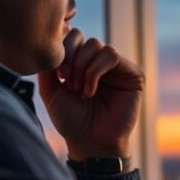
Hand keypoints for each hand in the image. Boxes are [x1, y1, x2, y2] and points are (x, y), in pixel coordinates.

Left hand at [37, 27, 144, 161]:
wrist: (90, 142)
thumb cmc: (71, 120)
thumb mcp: (51, 91)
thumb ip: (47, 66)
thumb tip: (51, 42)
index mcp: (82, 63)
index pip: (72, 37)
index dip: (63, 50)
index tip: (58, 75)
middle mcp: (100, 62)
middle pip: (84, 38)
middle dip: (71, 58)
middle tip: (66, 81)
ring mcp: (117, 68)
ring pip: (97, 45)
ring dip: (83, 68)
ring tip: (79, 90)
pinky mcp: (132, 74)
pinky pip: (111, 56)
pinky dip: (95, 72)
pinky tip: (90, 90)